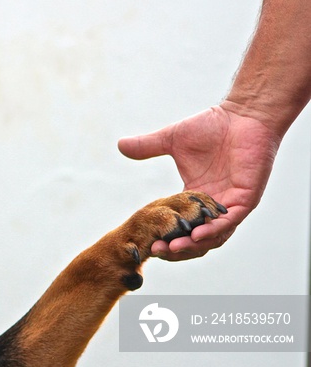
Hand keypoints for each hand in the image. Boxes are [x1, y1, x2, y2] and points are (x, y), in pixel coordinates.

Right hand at [117, 104, 279, 260]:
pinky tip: (196, 235)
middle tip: (155, 250)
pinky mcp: (246, 198)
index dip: (164, 235)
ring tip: (172, 248)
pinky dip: (213, 230)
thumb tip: (120, 145)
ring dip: (193, 245)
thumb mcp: (171, 140)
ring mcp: (230, 204)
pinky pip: (229, 222)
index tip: (145, 240)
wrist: (243, 115)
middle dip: (176, 248)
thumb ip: (147, 147)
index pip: (179, 226)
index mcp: (195, 197)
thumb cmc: (211, 125)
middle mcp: (212, 206)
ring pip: (214, 236)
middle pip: (195, 239)